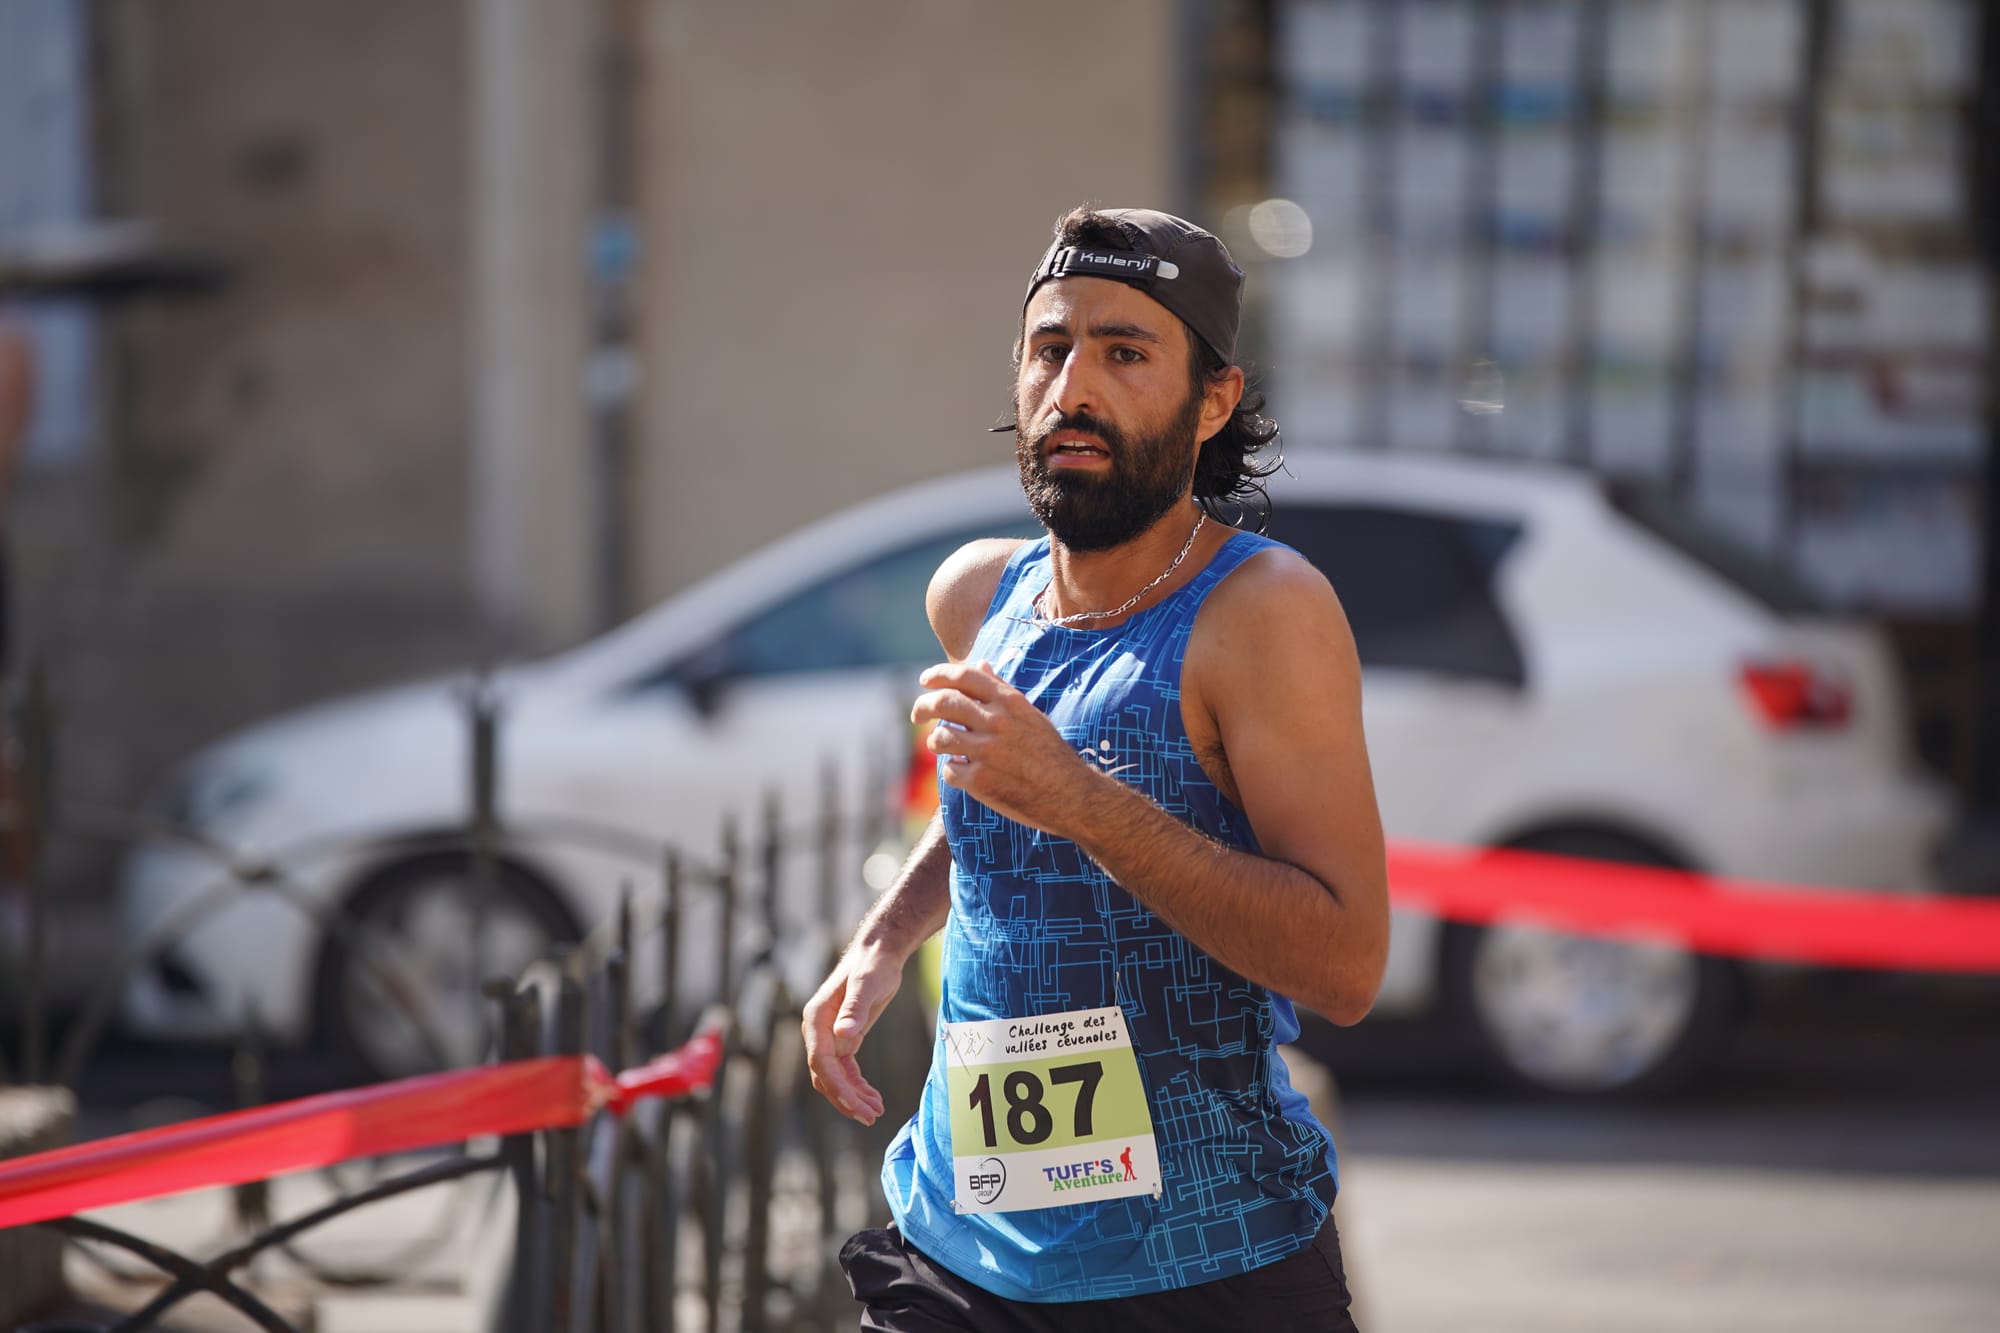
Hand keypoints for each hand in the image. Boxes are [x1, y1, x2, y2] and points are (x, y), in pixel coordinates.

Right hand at [801, 940, 899, 1124]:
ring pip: (836, 1077)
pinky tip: (874, 1098)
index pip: (820, 1062)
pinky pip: (846, 1070)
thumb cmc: (873, 966)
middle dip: (846, 1098)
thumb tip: (843, 1035)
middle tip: (870, 1117)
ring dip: (853, 1096)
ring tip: (875, 1112)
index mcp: (816, 1019)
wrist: (879, 953)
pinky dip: (858, 1086)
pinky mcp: (844, 1039)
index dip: (837, 1086)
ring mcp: (830, 1037)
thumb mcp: (867, 985)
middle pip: (825, 1075)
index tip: (856, 1105)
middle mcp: (818, 1030)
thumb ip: (855, 1009)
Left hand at [911, 660, 1094, 836]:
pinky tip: (964, 772)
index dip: (938, 675)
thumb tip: (981, 663)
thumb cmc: (1050, 753)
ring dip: (936, 741)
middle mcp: (997, 723)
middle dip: (922, 706)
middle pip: (943, 702)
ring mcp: (987, 752)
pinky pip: (950, 770)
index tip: (925, 681)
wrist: (1072, 794)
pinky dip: (953, 771)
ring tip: (943, 746)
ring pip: (940, 737)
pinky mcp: (981, 781)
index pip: (964, 676)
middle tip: (917, 715)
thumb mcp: (1030, 714)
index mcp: (1009, 702)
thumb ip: (1002, 689)